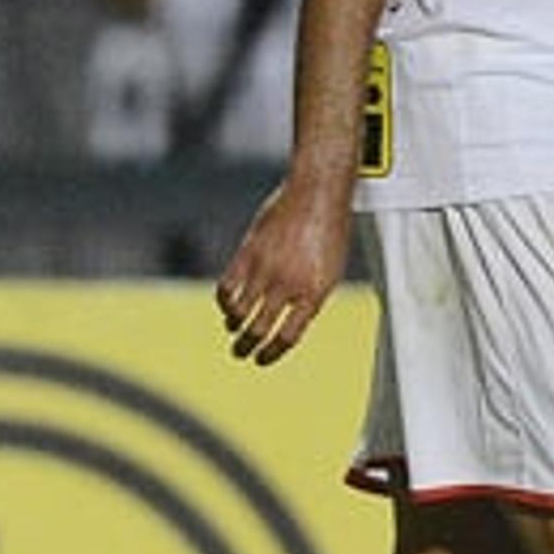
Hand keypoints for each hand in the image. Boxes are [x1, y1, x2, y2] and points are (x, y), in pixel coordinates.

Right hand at [215, 174, 351, 364]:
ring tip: (234, 328)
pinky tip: (227, 303)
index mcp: (314, 294)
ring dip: (233, 325)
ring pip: (238, 312)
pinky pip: (226, 286)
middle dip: (246, 347)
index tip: (261, 359)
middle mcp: (288, 285)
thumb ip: (308, 301)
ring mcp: (266, 268)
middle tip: (240, 352)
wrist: (317, 194)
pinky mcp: (248, 252)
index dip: (271, 353)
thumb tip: (285, 326)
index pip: (287, 337)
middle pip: (258, 330)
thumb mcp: (330, 273)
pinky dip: (223, 301)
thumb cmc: (329, 234)